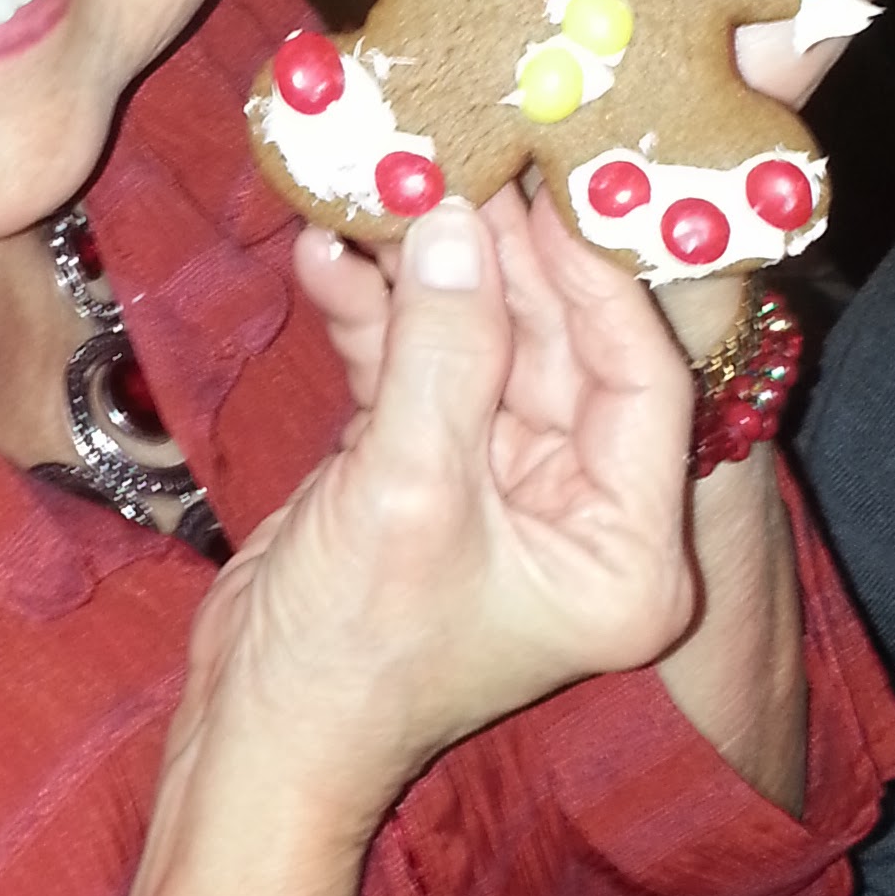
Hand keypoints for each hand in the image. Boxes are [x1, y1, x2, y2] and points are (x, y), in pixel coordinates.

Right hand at [196, 192, 695, 821]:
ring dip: (421, 275)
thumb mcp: (406, 492)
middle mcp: (580, 515)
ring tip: (374, 191)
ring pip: (479, 347)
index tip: (541, 189)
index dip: (591, 281)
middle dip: (495, 260)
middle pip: (558, 350)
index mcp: (625, 549)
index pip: (641, 380)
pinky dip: (374, 317)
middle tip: (452, 160)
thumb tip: (453, 216)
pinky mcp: (426, 471)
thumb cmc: (351, 655)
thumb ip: (439, 349)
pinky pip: (418, 370)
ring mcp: (501, 490)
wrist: (253, 735)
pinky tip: (327, 255)